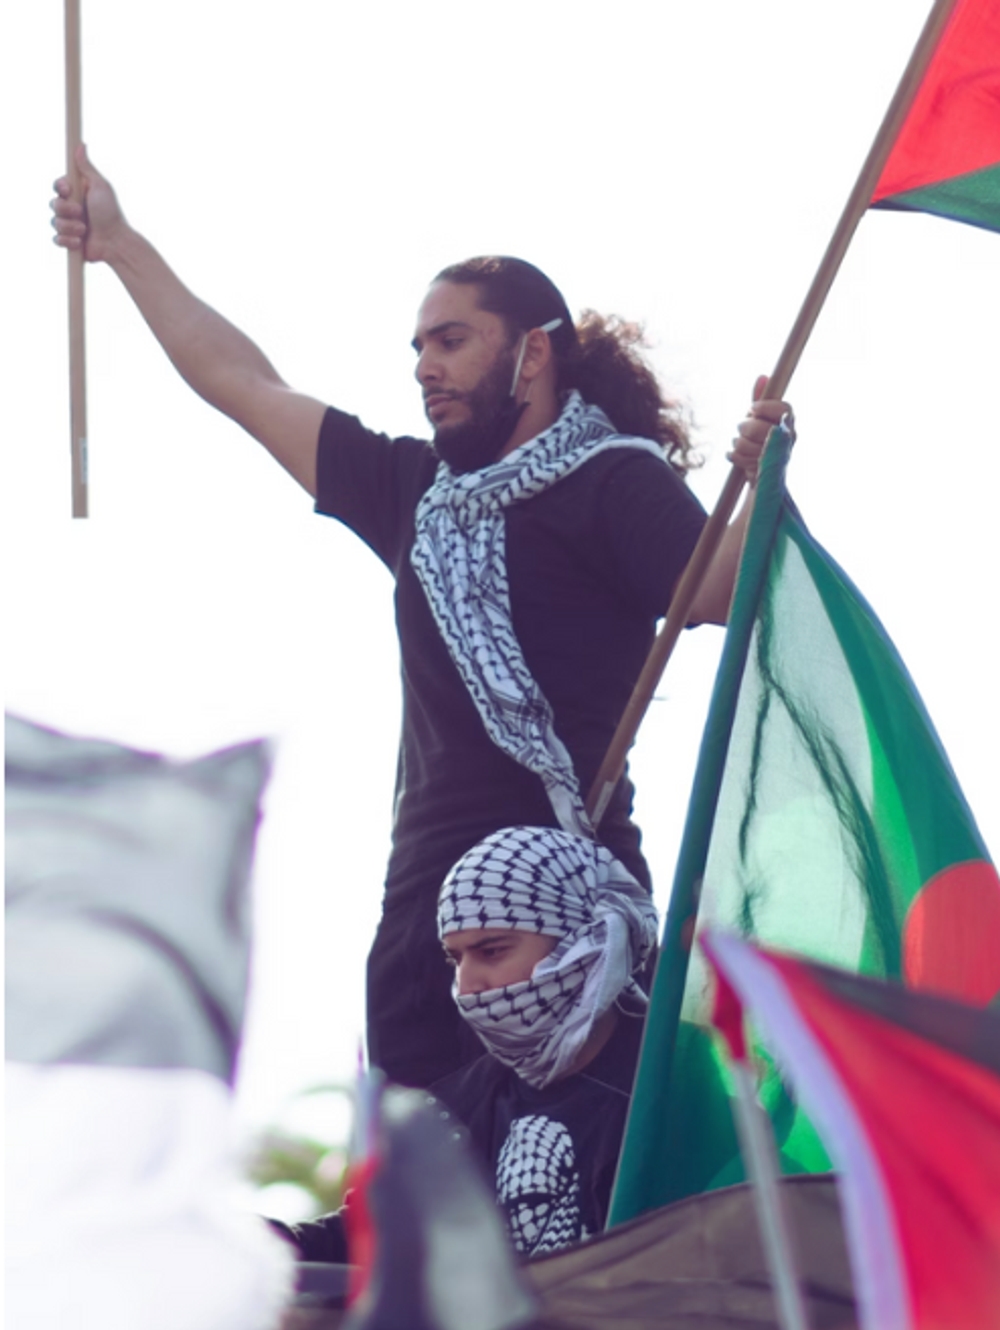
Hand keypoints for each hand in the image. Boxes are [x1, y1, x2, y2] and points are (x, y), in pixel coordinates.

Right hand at [50, 145, 128, 262]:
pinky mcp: (69, 241)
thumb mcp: (100, 186)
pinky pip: (56, 239)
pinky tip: (80, 242)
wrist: (116, 242)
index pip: (58, 186)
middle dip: (65, 209)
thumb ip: (87, 168)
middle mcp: (72, 208)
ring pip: (54, 222)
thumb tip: (81, 145)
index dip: (60, 188)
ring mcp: (70, 225)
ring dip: (70, 226)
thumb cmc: (111, 213)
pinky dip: (67, 241)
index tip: (68, 191)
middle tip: (81, 212)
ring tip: (84, 230)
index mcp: (78, 194)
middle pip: (53, 204)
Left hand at [727, 374, 794, 485]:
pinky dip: (735, 457)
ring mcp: (779, 456)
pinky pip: (742, 459)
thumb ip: (760, 398)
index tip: (752, 409)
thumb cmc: (760, 440)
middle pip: (759, 427)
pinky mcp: (766, 472)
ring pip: (746, 444)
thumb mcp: (758, 417)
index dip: (766, 407)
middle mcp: (789, 438)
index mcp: (788, 422)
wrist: (761, 472)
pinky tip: (740, 457)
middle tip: (743, 430)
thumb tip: (763, 377)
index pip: (784, 408)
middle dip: (744, 428)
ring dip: (738, 444)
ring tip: (742, 445)